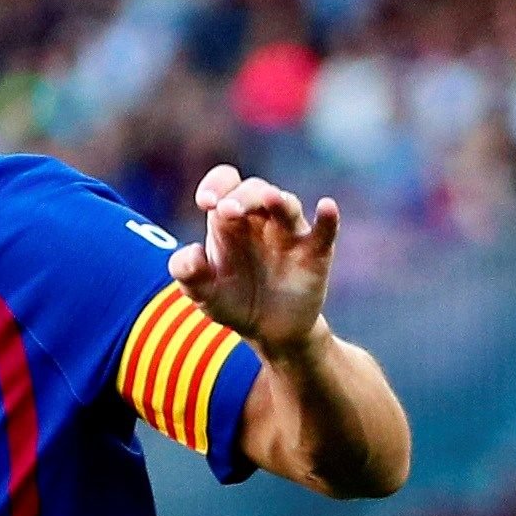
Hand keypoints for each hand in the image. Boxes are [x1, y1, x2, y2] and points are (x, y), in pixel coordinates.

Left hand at [169, 165, 338, 354]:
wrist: (266, 332)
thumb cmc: (231, 301)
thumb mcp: (202, 292)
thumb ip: (187, 272)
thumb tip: (191, 254)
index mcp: (230, 219)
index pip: (225, 183)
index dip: (216, 185)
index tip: (205, 202)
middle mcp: (261, 218)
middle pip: (254, 190)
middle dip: (242, 197)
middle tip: (227, 211)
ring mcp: (290, 232)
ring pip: (287, 205)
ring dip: (278, 201)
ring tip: (270, 199)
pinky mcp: (315, 253)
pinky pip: (324, 231)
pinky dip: (328, 219)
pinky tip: (327, 206)